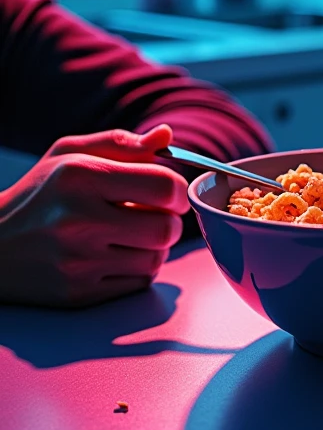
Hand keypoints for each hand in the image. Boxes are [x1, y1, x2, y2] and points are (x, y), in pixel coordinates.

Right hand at [0, 124, 188, 306]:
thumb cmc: (38, 195)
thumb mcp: (69, 155)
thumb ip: (121, 144)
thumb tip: (165, 136)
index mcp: (79, 176)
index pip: (163, 185)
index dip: (177, 190)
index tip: (169, 192)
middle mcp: (78, 219)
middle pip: (166, 228)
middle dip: (170, 222)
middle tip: (153, 216)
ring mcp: (77, 261)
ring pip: (156, 259)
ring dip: (154, 247)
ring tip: (130, 235)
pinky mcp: (78, 293)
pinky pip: (138, 283)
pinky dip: (137, 270)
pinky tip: (115, 256)